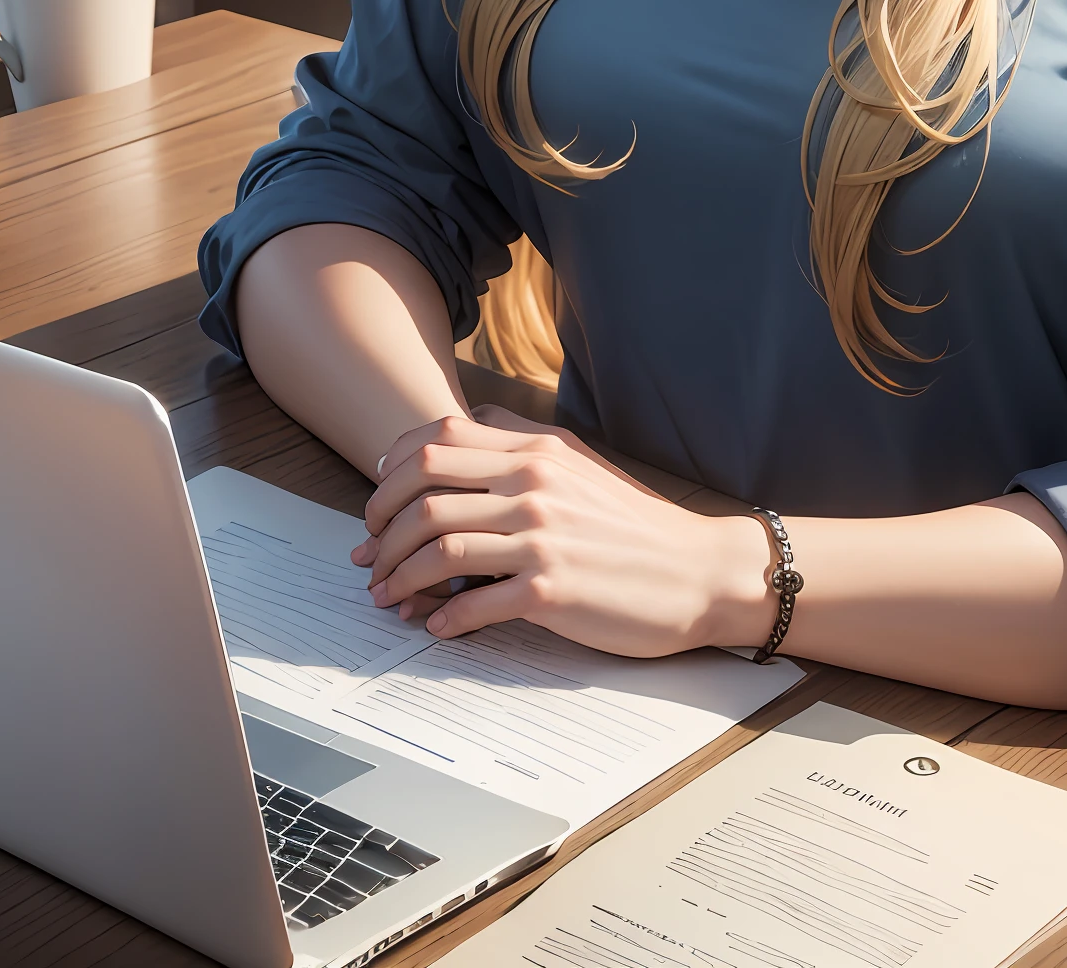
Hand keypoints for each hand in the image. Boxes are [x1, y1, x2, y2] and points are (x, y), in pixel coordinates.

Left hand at [351, 407, 774, 655]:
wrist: (697, 570)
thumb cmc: (630, 523)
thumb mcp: (575, 462)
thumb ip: (516, 446)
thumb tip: (451, 439)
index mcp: (535, 450)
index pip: (435, 442)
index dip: (391, 472)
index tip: (377, 502)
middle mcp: (533, 485)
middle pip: (423, 493)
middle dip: (381, 527)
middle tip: (370, 553)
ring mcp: (541, 537)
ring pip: (438, 549)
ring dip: (400, 577)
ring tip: (388, 596)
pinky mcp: (551, 590)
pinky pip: (475, 603)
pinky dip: (443, 618)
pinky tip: (436, 627)